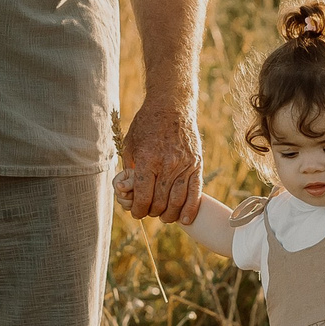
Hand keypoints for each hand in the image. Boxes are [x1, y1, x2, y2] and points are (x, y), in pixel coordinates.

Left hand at [118, 98, 202, 223]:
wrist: (171, 106)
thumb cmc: (147, 124)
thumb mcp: (130, 144)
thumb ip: (129, 169)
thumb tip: (128, 192)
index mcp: (148, 160)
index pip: (143, 197)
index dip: (138, 210)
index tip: (136, 213)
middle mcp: (168, 165)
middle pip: (160, 202)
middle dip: (152, 212)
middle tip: (149, 211)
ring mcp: (184, 165)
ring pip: (178, 201)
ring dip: (169, 214)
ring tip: (164, 216)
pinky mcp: (196, 165)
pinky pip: (195, 193)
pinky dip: (190, 209)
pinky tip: (184, 219)